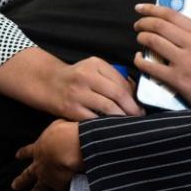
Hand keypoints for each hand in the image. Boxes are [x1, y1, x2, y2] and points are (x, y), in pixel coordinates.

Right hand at [0, 49, 142, 119]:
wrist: (48, 83)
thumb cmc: (77, 77)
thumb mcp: (94, 69)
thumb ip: (112, 77)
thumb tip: (135, 93)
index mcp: (96, 64)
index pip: (122, 81)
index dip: (134, 96)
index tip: (142, 106)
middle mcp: (86, 76)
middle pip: (117, 94)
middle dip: (132, 108)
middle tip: (139, 117)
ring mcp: (77, 93)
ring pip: (108, 108)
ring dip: (121, 118)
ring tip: (128, 123)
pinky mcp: (70, 108)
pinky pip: (93, 119)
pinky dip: (104, 124)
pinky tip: (111, 127)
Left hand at [11, 120, 83, 190]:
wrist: (69, 148)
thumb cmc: (64, 133)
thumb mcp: (58, 125)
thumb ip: (57, 128)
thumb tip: (61, 127)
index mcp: (39, 149)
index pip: (28, 151)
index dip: (23, 153)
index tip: (17, 155)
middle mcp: (40, 165)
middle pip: (28, 174)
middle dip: (21, 180)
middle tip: (14, 186)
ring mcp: (48, 177)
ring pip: (39, 189)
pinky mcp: (60, 185)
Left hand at [133, 3, 190, 108]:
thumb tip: (171, 25)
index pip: (173, 15)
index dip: (153, 8)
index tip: (141, 8)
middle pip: (160, 26)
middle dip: (144, 23)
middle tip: (138, 25)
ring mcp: (184, 62)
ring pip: (154, 42)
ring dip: (142, 38)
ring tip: (140, 39)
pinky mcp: (177, 78)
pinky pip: (151, 66)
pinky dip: (140, 61)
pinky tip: (139, 59)